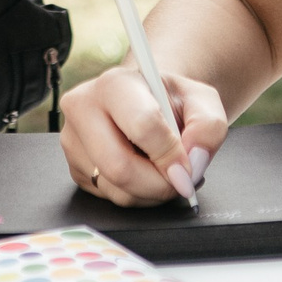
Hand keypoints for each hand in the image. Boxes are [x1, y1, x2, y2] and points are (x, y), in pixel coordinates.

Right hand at [58, 65, 229, 205]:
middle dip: (158, 183)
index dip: (171, 154)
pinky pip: (108, 197)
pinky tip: (144, 174)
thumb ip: (208, 126)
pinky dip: (136, 195)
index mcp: (114, 83)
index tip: (187, 164)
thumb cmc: (171, 101)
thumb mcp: (202, 101)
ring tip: (162, 171)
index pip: (142, 126)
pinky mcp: (74, 167)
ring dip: (150, 192)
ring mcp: (73, 140)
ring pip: (115, 188)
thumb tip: (193, 160)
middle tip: (178, 180)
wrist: (149, 103)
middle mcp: (83, 107)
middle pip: (119, 166)